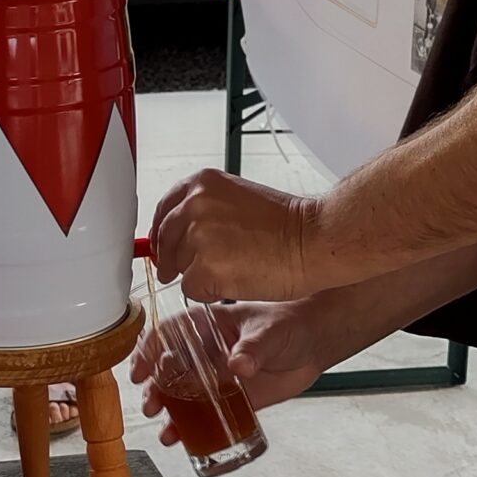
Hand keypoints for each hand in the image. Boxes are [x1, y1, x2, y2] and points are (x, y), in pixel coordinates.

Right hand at [132, 298, 325, 441]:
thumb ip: (254, 348)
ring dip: (165, 410)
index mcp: (206, 325)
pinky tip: (177, 438)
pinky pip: (202, 413)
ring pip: (179, 394)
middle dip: (154, 387)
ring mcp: (213, 376)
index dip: (148, 351)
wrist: (315, 344)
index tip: (142, 370)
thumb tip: (238, 364)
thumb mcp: (269, 332)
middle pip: (166, 368)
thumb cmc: (290, 324)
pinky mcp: (228, 398)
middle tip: (152, 403)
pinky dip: (187, 427)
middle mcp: (203, 352)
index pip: (167, 334)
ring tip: (164, 426)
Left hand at [150, 169, 315, 302]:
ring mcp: (197, 237)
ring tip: (235, 268)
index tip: (163, 247)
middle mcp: (194, 206)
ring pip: (180, 268)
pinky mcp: (205, 269)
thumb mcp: (238, 197)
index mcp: (202, 184)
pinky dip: (210, 293)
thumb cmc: (287, 223)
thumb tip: (179, 233)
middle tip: (192, 271)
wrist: (313, 240)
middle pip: (166, 242)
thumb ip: (206, 209)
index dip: (163, 234)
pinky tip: (236, 282)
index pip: (164, 209)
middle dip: (175, 260)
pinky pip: (191, 289)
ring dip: (200, 275)